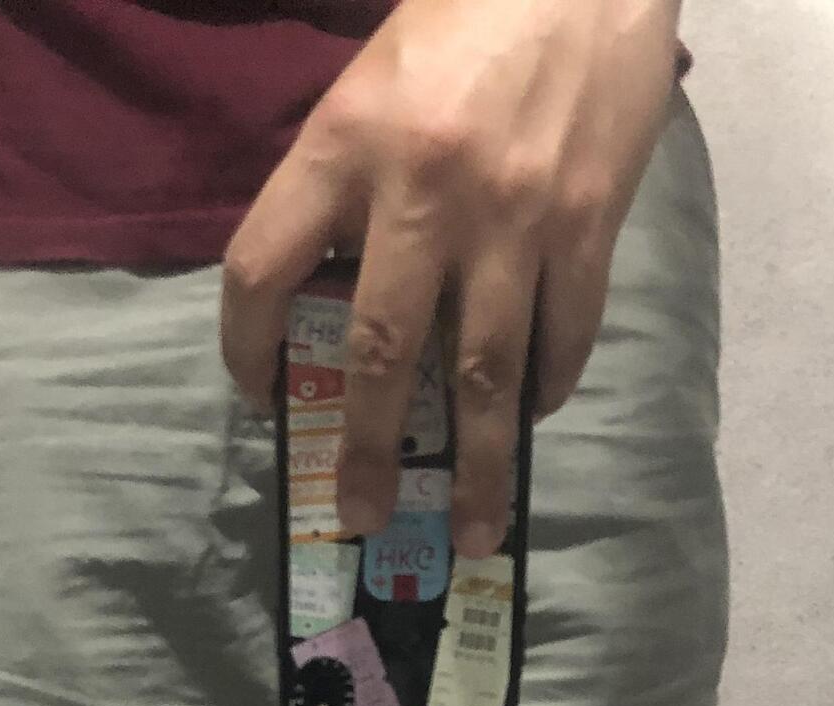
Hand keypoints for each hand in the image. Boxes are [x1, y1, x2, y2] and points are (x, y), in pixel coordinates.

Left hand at [222, 0, 680, 554]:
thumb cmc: (470, 5)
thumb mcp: (376, 77)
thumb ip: (349, 180)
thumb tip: (337, 291)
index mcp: (347, 142)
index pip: (260, 268)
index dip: (244, 349)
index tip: (260, 395)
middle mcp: (425, 190)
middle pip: (383, 353)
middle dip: (370, 452)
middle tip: (362, 516)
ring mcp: (514, 214)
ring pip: (487, 373)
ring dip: (481, 465)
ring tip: (476, 526)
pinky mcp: (588, 221)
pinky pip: (563, 333)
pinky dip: (547, 386)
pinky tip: (532, 415)